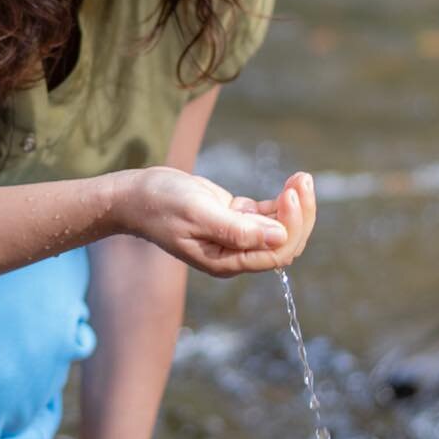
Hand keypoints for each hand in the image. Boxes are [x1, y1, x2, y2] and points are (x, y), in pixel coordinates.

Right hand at [117, 166, 314, 278]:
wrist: (135, 195)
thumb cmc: (160, 204)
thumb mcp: (197, 213)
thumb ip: (237, 230)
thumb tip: (279, 237)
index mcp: (226, 261)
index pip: (275, 253)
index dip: (291, 226)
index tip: (290, 194)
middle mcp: (235, 254)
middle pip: (284, 243)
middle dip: (300, 214)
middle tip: (302, 180)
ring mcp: (236, 236)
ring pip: (279, 228)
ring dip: (295, 205)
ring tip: (302, 177)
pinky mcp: (234, 218)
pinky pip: (268, 215)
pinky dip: (282, 200)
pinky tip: (291, 183)